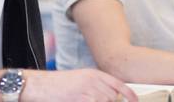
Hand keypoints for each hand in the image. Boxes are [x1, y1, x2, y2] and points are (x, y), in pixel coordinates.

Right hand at [22, 69, 137, 101]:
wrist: (39, 85)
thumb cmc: (56, 85)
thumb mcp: (79, 80)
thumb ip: (94, 86)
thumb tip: (108, 96)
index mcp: (93, 74)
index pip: (118, 84)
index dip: (129, 94)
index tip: (134, 101)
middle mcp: (92, 80)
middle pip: (113, 96)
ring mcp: (86, 90)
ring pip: (106, 101)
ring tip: (87, 99)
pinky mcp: (80, 99)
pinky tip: (81, 101)